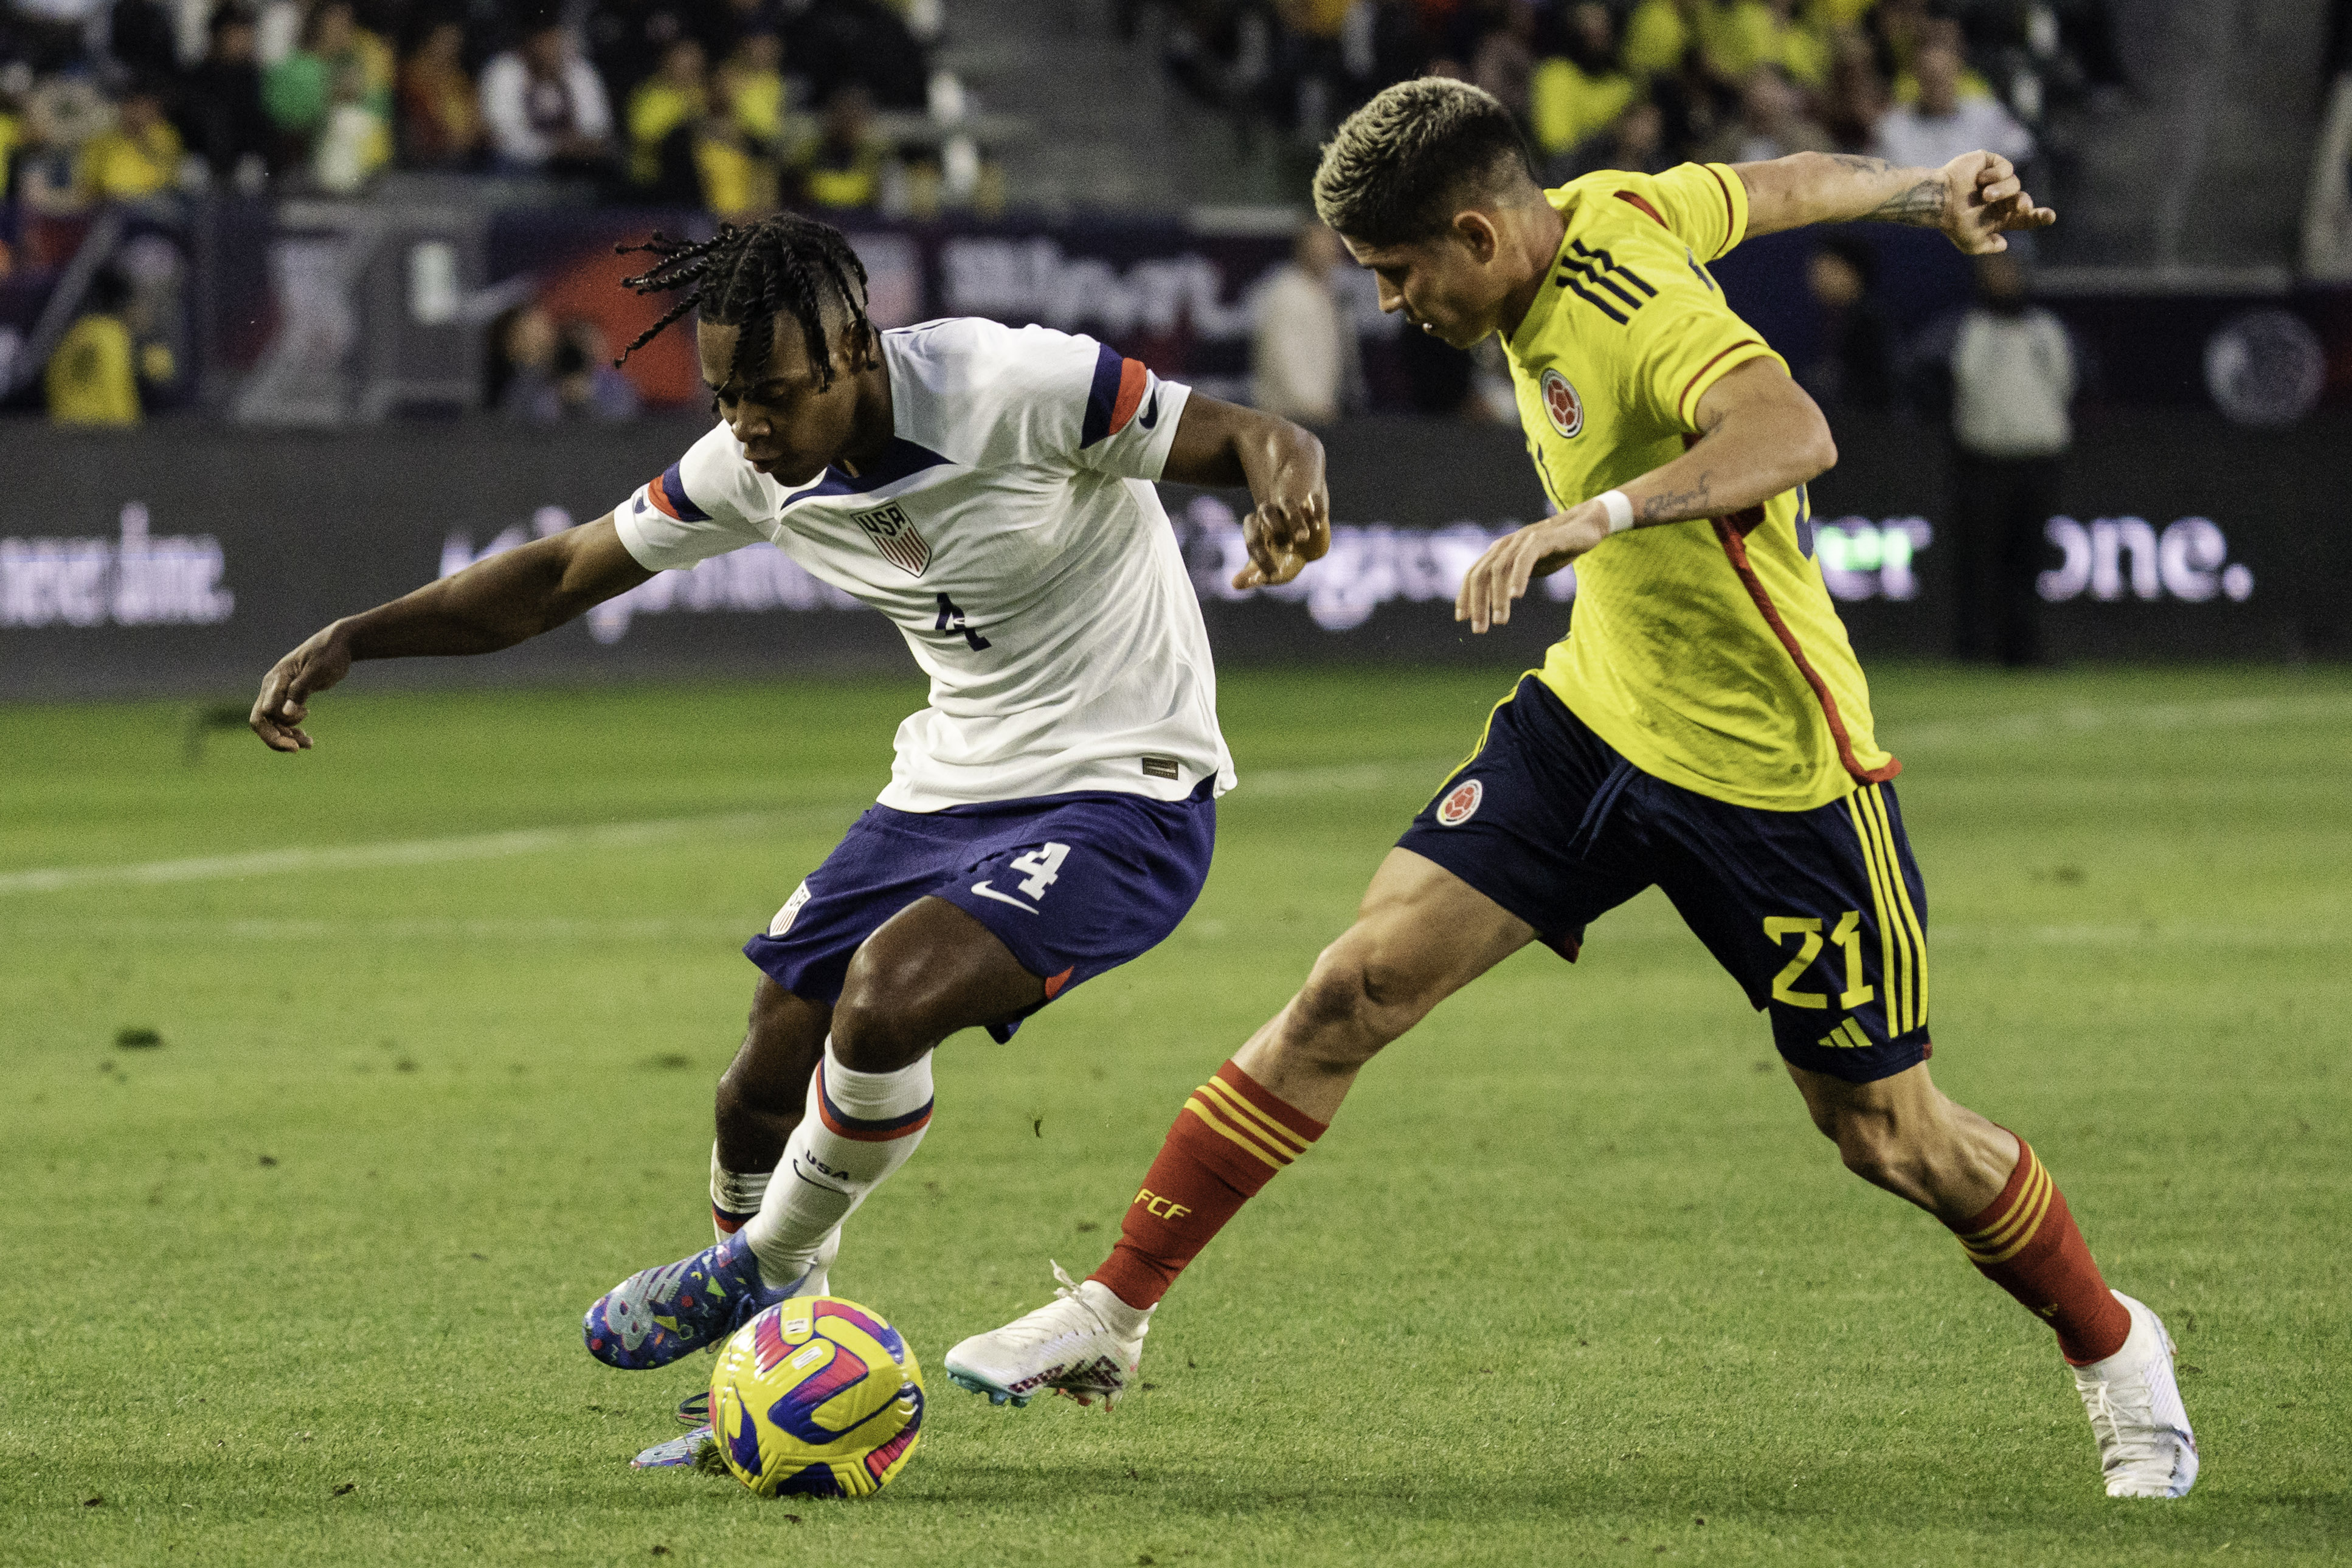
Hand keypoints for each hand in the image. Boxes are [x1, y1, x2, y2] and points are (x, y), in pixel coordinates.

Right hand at [250, 624, 353, 751]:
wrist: (339, 643)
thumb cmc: (329, 653)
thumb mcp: (317, 671)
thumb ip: (300, 691)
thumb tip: (285, 714)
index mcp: (275, 680)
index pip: (264, 713)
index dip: (275, 731)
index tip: (297, 740)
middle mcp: (273, 688)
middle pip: (262, 721)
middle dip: (276, 738)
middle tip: (298, 749)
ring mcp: (280, 693)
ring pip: (274, 723)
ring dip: (287, 736)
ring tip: (309, 744)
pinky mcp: (291, 697)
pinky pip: (284, 719)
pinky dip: (292, 730)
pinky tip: (306, 737)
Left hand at [1230, 465, 1330, 590]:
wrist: (1309, 533)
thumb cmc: (1284, 552)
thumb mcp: (1270, 564)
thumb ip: (1254, 574)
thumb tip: (1234, 584)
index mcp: (1258, 528)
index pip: (1253, 537)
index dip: (1260, 555)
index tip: (1273, 573)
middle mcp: (1272, 513)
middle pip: (1266, 512)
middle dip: (1275, 528)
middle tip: (1287, 548)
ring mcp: (1292, 504)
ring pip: (1288, 503)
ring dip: (1295, 519)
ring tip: (1303, 538)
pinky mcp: (1312, 498)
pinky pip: (1312, 498)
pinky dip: (1315, 508)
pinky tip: (1318, 523)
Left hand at [1455, 503, 1609, 632]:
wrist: (1584, 527)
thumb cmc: (1554, 550)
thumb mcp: (1528, 568)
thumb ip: (1511, 580)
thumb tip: (1497, 601)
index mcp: (1498, 552)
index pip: (1473, 574)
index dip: (1465, 596)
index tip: (1462, 619)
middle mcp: (1505, 545)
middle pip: (1481, 574)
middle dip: (1478, 603)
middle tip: (1479, 629)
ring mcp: (1521, 540)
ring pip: (1500, 569)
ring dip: (1498, 597)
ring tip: (1500, 621)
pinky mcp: (1540, 539)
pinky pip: (1524, 559)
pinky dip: (1518, 577)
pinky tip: (1516, 596)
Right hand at [1936, 151, 2054, 253]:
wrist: (1939, 200)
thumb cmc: (1953, 223)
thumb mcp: (1972, 244)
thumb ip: (1989, 247)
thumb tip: (2004, 242)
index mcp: (1998, 217)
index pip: (2025, 218)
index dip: (2039, 217)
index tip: (2050, 216)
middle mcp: (1999, 198)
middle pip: (2024, 199)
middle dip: (2024, 203)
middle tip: (2020, 207)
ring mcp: (1995, 180)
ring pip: (2015, 183)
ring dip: (2002, 191)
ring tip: (1984, 196)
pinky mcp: (1991, 163)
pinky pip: (2006, 167)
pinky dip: (1995, 175)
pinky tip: (1980, 180)